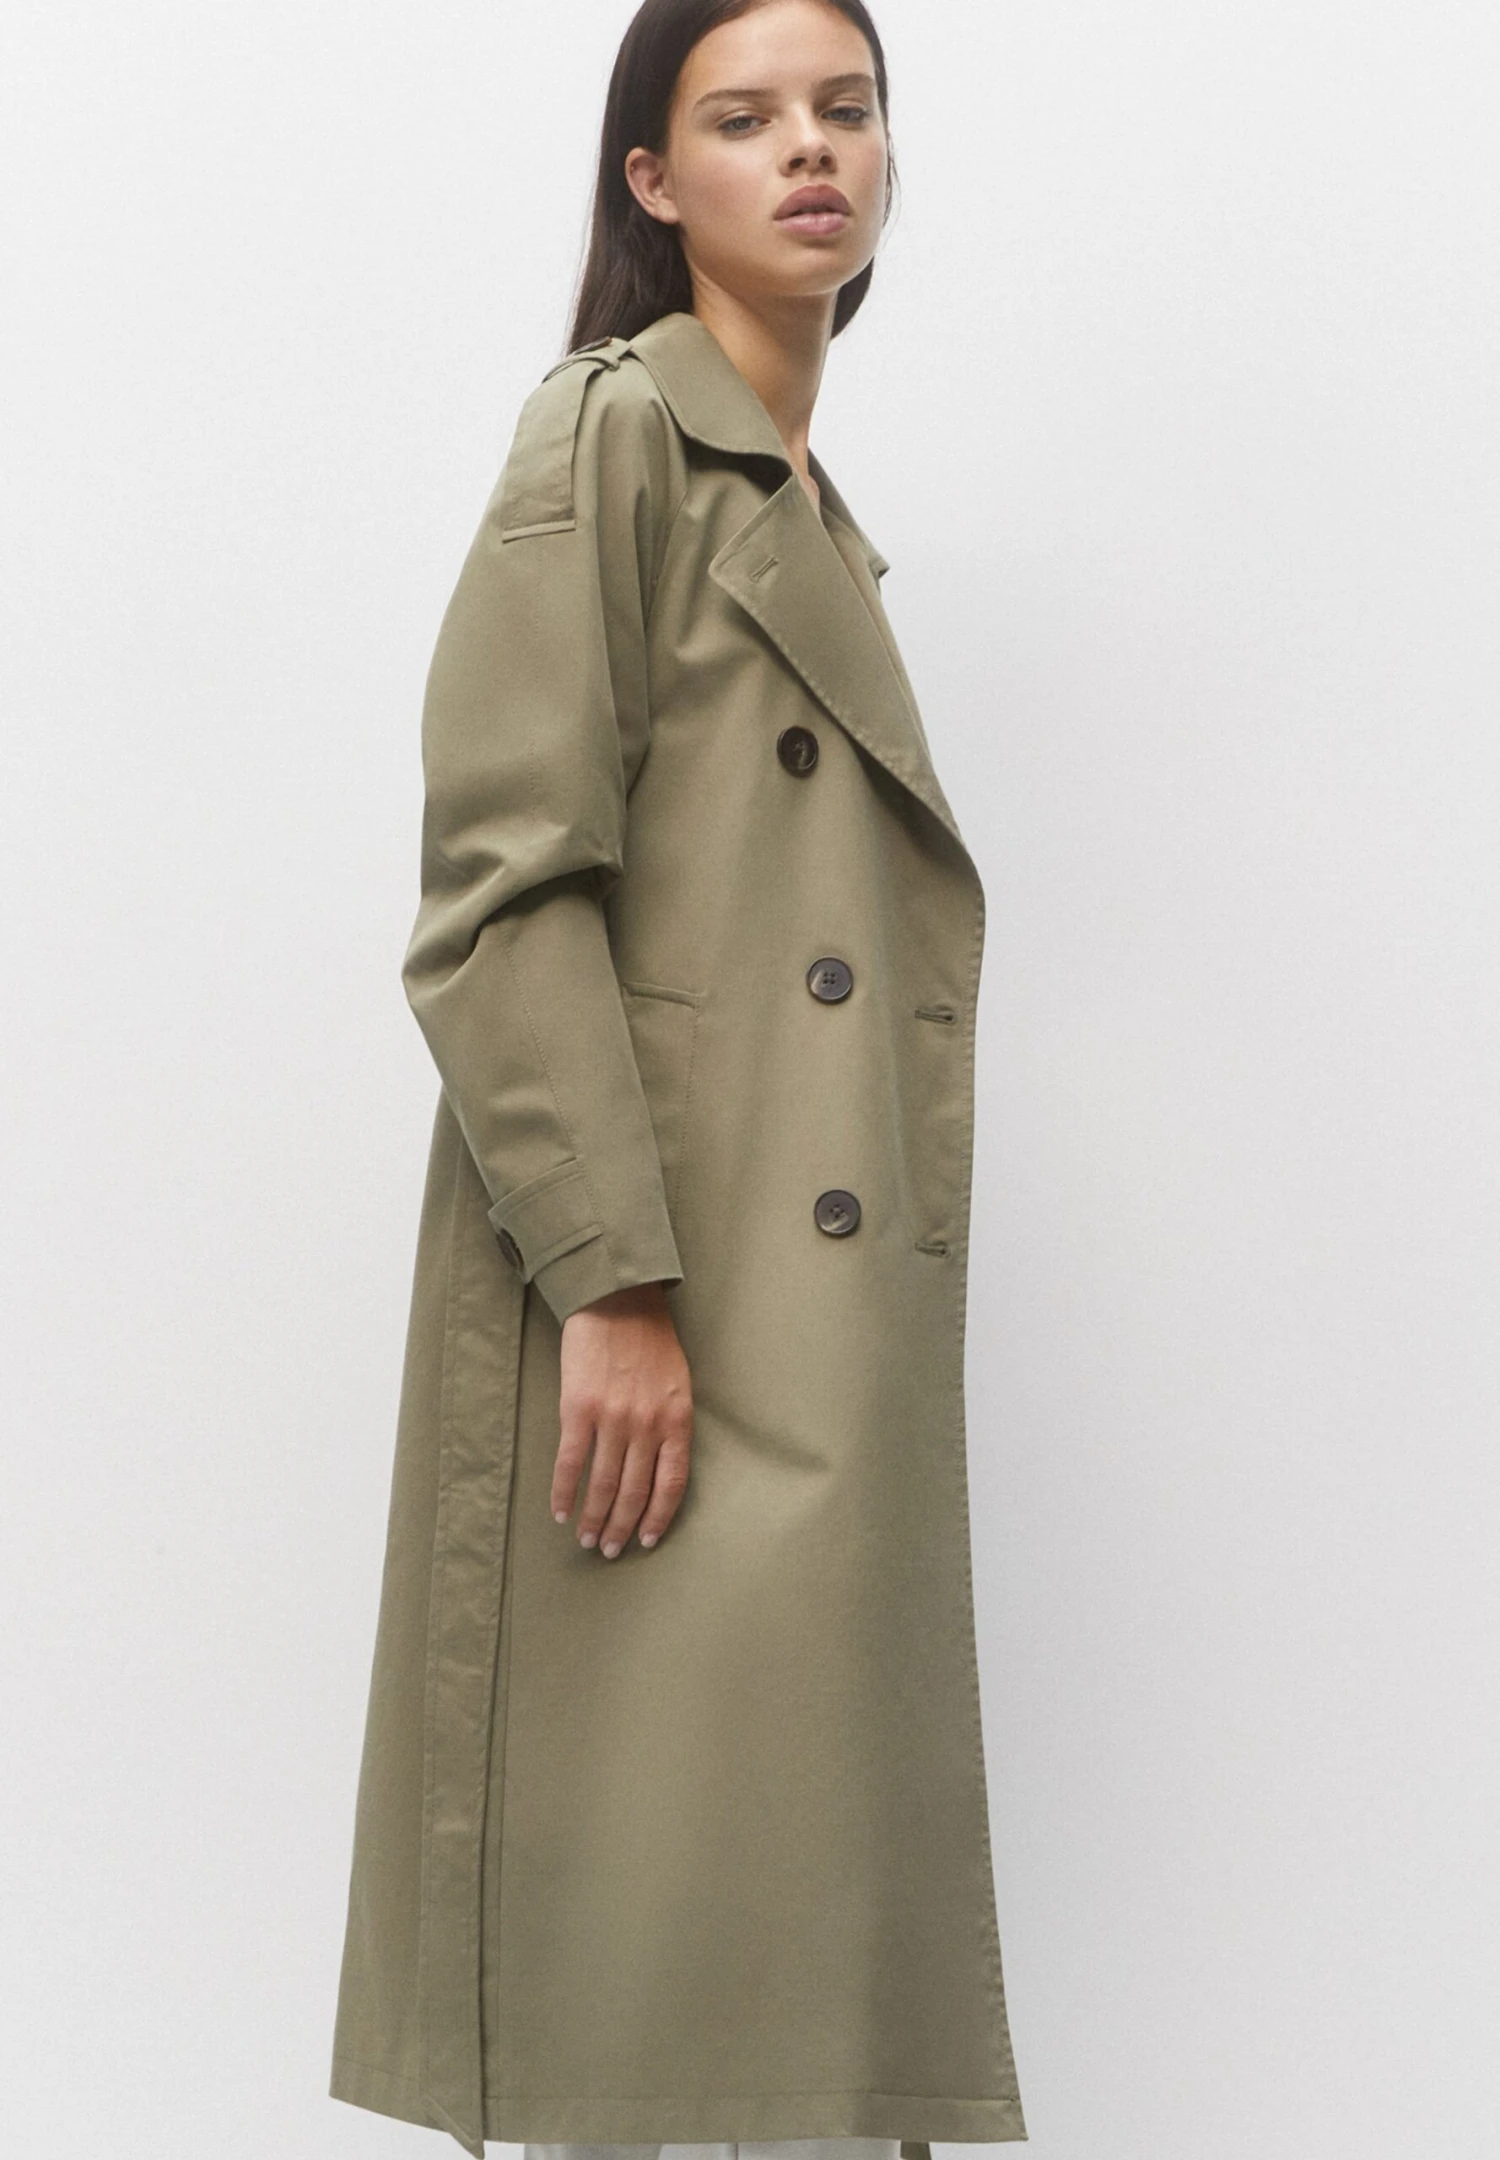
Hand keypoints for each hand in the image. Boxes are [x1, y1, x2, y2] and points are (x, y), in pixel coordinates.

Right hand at [551, 1281, 692, 1557]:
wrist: (616, 1298)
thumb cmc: (650, 1337)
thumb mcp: (678, 1380)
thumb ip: (670, 1421)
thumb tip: (658, 1464)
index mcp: (677, 1419)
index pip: (671, 1484)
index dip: (658, 1517)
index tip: (646, 1540)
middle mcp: (647, 1425)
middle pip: (635, 1492)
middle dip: (622, 1527)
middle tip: (610, 1550)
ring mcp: (612, 1419)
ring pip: (603, 1485)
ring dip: (594, 1518)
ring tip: (587, 1539)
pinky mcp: (578, 1409)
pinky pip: (570, 1463)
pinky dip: (563, 1492)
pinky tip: (560, 1511)